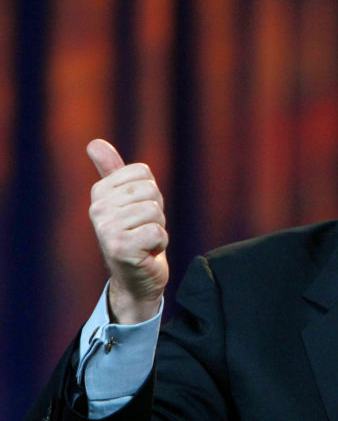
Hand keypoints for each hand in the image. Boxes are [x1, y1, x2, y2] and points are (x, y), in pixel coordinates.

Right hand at [87, 139, 168, 323]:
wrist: (136, 278)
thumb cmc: (136, 235)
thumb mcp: (126, 200)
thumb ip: (113, 171)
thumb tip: (94, 143)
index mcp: (99, 193)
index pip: (143, 172)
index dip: (151, 193)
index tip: (139, 212)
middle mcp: (97, 209)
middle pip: (150, 191)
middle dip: (156, 212)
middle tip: (143, 229)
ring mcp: (106, 229)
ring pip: (155, 211)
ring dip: (158, 228)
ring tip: (144, 241)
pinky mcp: (120, 248)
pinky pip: (158, 232)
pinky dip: (159, 243)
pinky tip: (147, 252)